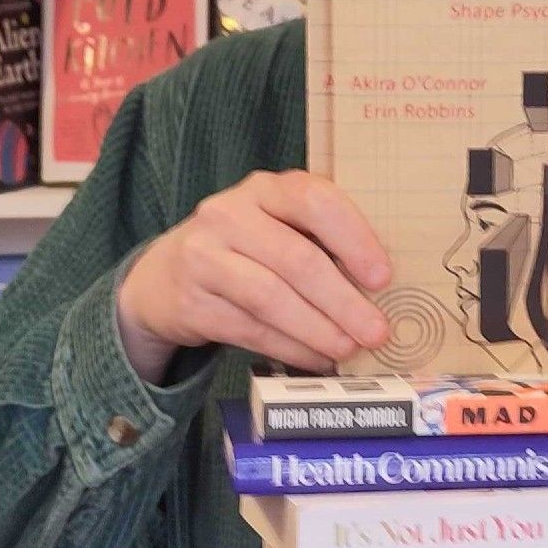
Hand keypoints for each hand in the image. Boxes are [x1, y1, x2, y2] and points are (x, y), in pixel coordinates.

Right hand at [116, 170, 390, 383]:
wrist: (163, 276)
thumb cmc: (245, 251)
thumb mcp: (276, 228)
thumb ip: (321, 242)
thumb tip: (383, 293)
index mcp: (264, 189)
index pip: (314, 200)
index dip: (353, 239)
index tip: (383, 278)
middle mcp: (229, 214)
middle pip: (296, 258)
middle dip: (343, 300)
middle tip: (377, 332)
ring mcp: (204, 256)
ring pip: (271, 297)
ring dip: (318, 330)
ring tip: (349, 350)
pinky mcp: (191, 301)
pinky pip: (250, 330)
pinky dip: (290, 348)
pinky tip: (317, 359)